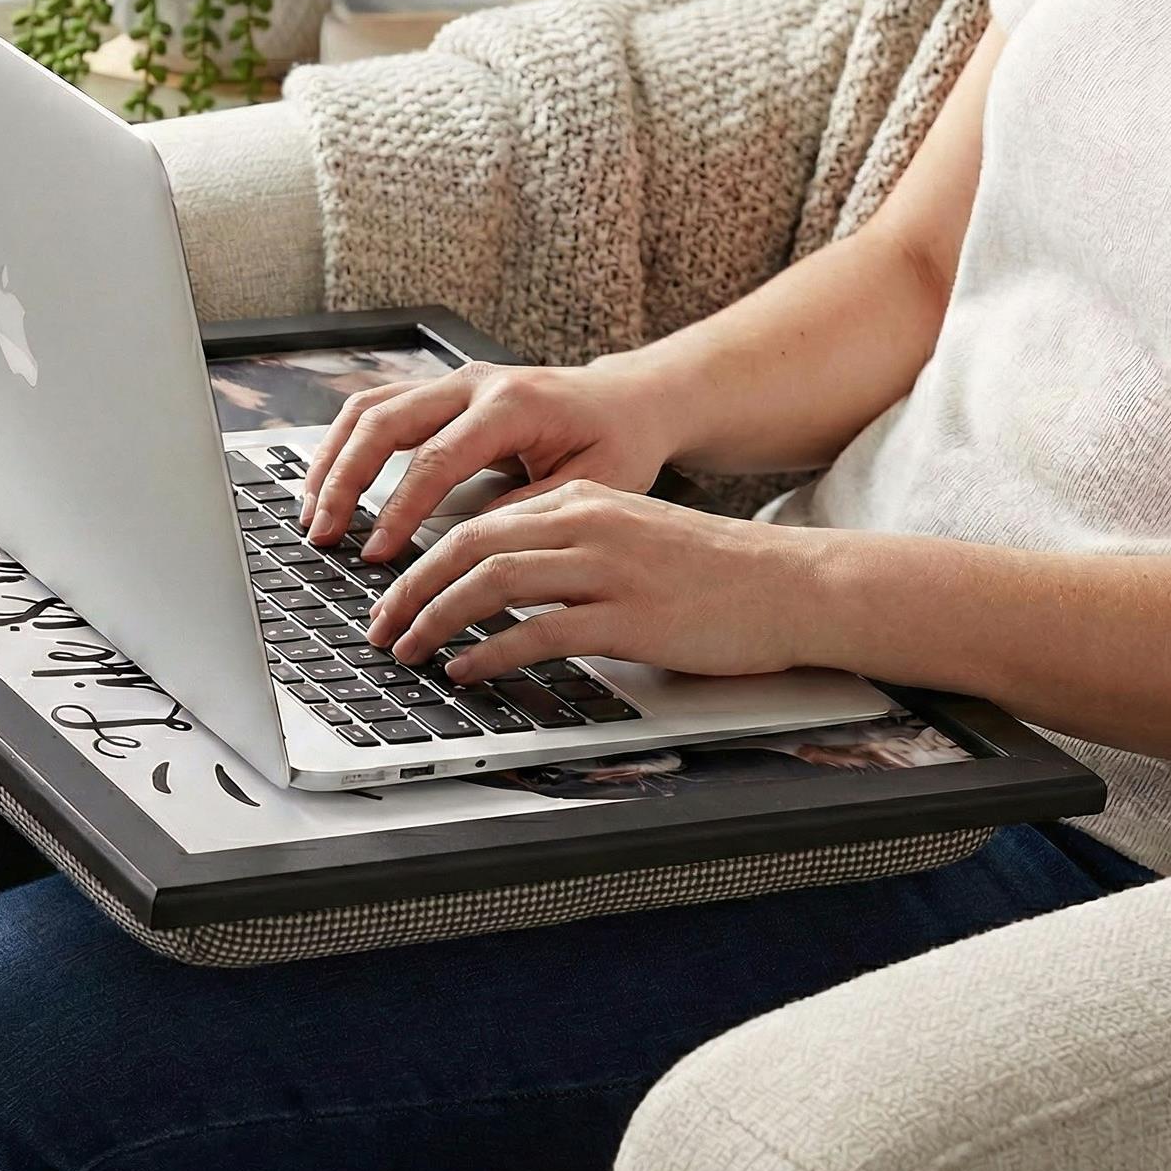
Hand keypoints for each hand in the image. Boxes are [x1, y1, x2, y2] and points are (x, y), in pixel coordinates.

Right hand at [300, 358, 671, 559]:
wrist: (627, 402)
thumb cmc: (616, 444)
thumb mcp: (590, 487)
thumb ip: (524, 512)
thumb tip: (462, 548)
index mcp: (513, 404)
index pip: (436, 459)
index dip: (399, 510)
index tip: (376, 554)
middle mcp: (474, 383)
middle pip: (383, 420)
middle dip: (344, 480)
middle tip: (322, 534)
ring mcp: (452, 382)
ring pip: (367, 407)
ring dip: (331, 460)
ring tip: (310, 513)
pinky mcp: (440, 394)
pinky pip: (376, 409)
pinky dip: (343, 446)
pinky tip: (327, 485)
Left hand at [362, 481, 827, 680]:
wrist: (792, 585)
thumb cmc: (712, 572)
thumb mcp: (628, 536)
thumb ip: (564, 547)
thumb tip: (494, 581)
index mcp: (582, 499)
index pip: (477, 522)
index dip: (421, 560)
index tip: (390, 593)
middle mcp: (588, 522)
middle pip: (469, 546)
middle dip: (410, 589)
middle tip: (378, 625)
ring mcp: (609, 568)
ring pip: (493, 583)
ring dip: (436, 620)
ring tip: (408, 650)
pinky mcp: (631, 617)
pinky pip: (538, 632)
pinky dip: (490, 653)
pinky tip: (466, 671)